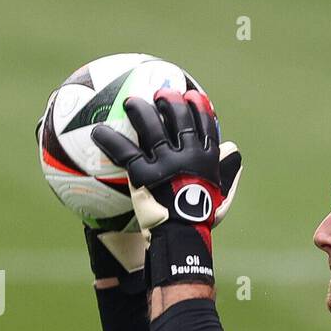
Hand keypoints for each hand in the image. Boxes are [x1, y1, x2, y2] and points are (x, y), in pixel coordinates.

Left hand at [92, 91, 230, 288]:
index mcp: (207, 159)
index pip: (206, 126)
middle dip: (170, 102)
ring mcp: (166, 163)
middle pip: (179, 120)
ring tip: (132, 103)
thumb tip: (232, 149)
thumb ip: (228, 172)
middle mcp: (187, 156)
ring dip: (141, 111)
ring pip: (152, 128)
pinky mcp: (145, 174)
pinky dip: (110, 140)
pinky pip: (125, 152)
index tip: (192, 96)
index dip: (199, 108)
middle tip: (161, 93)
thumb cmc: (202, 220)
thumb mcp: (222, 195)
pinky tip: (98, 132)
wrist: (183, 237)